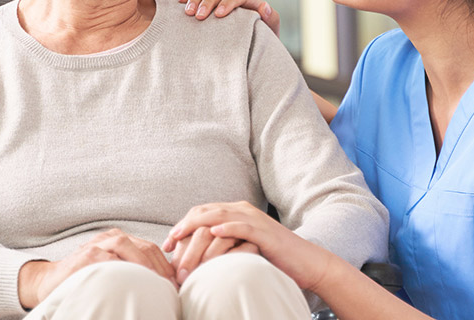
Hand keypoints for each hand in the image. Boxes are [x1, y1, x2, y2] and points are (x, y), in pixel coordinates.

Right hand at [18, 229, 174, 308]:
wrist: (51, 282)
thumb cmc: (85, 278)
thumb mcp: (112, 270)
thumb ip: (132, 270)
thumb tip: (162, 285)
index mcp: (120, 241)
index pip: (151, 248)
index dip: (166, 265)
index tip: (177, 282)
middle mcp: (110, 238)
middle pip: (143, 246)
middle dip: (161, 266)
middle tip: (172, 286)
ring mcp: (97, 245)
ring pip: (126, 246)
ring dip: (145, 264)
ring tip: (156, 282)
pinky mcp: (85, 255)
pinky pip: (106, 258)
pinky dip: (120, 267)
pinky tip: (131, 280)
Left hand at [164, 201, 347, 291]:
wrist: (306, 262)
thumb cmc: (273, 260)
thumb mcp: (242, 250)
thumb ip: (222, 248)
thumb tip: (195, 259)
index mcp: (235, 213)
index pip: (201, 213)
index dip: (182, 226)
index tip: (167, 244)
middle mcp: (242, 211)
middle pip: (205, 212)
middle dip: (183, 226)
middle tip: (168, 242)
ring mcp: (254, 219)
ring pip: (219, 216)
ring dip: (197, 228)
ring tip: (180, 237)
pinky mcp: (265, 232)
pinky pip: (243, 226)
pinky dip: (228, 227)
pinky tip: (214, 233)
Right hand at [178, 0, 280, 35]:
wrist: (251, 47)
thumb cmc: (261, 41)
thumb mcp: (270, 33)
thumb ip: (271, 19)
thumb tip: (264, 6)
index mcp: (251, 0)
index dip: (229, 3)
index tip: (218, 15)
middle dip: (208, 2)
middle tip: (199, 17)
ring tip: (188, 13)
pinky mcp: (209, 1)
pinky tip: (181, 2)